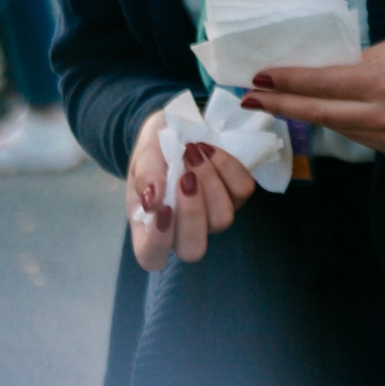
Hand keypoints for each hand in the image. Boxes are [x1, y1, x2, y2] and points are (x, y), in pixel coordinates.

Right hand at [126, 111, 258, 271]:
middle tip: (184, 177)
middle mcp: (183, 231)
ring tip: (193, 151)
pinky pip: (242, 190)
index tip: (163, 207)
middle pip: (194, 249)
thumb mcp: (142, 159)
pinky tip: (209, 149)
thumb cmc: (153, 152)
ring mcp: (213, 217)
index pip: (152, 257)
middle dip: (192, 212)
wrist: (176, 128)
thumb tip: (153, 201)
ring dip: (209, 181)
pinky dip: (226, 166)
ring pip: (222, 220)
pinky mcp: (237, 197)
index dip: (158, 241)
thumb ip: (145, 178)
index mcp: (151, 229)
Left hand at [239, 31, 384, 152]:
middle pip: (320, 113)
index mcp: (383, 82)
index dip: (288, 82)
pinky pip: (352, 134)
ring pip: (334, 126)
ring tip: (274, 102)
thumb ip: (349, 65)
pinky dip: (334, 121)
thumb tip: (308, 74)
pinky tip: (316, 111)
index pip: (323, 84)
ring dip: (304, 114)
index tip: (259, 78)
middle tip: (249, 99)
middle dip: (281, 106)